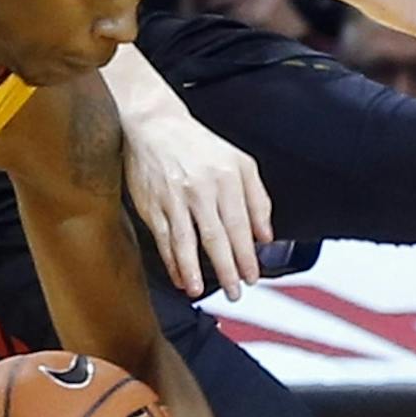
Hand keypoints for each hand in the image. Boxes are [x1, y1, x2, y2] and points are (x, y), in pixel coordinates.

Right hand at [123, 97, 272, 299]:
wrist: (153, 124)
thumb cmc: (197, 144)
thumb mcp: (239, 162)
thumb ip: (258, 198)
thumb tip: (265, 236)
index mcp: (225, 178)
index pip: (239, 225)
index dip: (246, 255)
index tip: (252, 276)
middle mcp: (199, 189)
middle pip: (214, 238)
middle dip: (226, 269)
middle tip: (235, 292)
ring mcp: (172, 198)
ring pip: (184, 241)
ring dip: (192, 270)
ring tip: (199, 291)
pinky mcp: (150, 203)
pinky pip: (162, 237)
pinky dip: (170, 259)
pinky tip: (178, 275)